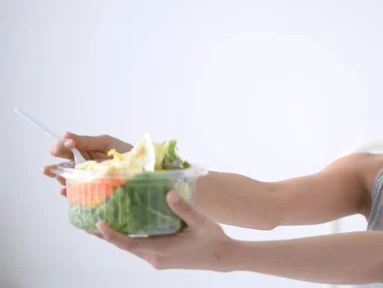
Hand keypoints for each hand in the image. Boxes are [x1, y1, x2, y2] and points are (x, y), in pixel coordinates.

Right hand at [42, 132, 132, 195]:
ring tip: (58, 176)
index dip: (62, 145)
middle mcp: (81, 163)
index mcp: (83, 149)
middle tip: (52, 166)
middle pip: (61, 162)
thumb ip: (86, 141)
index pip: (64, 147)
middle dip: (54, 164)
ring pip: (66, 177)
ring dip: (59, 176)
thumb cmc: (125, 152)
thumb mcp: (106, 143)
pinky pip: (76, 191)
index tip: (70, 144)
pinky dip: (69, 191)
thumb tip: (64, 134)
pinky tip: (65, 189)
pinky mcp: (91, 188)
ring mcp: (85, 176)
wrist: (141, 168)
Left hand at [92, 191, 234, 271]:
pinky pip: (141, 247)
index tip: (97, 223)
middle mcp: (154, 258)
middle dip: (106, 234)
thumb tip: (169, 192)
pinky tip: (129, 225)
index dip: (110, 235)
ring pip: (132, 247)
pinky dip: (131, 237)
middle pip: (125, 246)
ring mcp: (158, 259)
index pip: (128, 243)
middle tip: (89, 219)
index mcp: (160, 251)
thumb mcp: (199, 222)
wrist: (224, 258)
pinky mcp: (162, 258)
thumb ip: (183, 208)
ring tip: (103, 220)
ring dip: (118, 235)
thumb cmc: (212, 240)